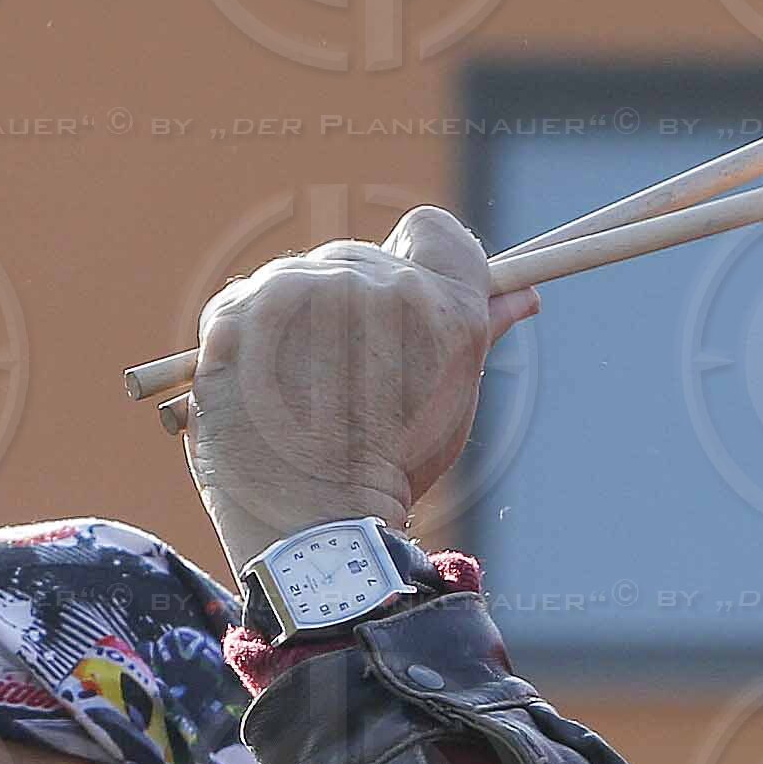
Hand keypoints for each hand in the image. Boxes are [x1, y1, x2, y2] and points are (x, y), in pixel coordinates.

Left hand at [184, 206, 538, 573]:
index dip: (417, 265)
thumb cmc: (390, 474)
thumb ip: (482, 332)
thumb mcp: (449, 403)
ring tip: (299, 392)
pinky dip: (249, 339)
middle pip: (358, 259)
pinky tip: (261, 386)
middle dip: (350, 310)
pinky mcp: (240, 313)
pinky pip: (244, 300)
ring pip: (298, 279)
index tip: (400, 309)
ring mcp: (301, 293)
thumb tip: (522, 294)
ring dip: (297, 322)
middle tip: (344, 382)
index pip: (433, 231)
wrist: (315, 532)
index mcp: (442, 303)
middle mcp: (374, 283)